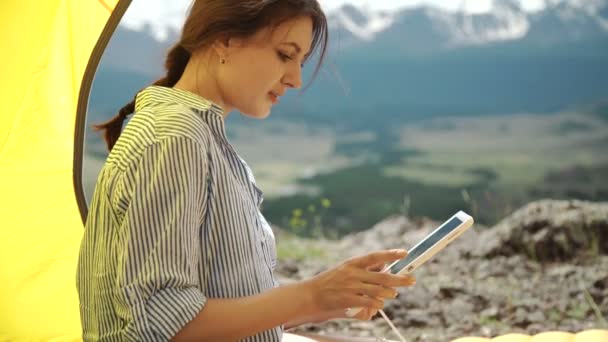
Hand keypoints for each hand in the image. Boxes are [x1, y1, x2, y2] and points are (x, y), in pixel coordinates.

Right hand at [300, 249, 415, 317]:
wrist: (310, 295)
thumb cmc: (330, 282)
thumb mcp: (345, 270)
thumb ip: (364, 269)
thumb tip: (385, 266)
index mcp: (352, 263)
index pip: (375, 256)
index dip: (391, 254)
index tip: (404, 253)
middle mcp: (353, 273)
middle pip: (382, 276)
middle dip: (400, 279)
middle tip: (411, 280)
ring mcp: (351, 287)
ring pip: (379, 291)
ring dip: (389, 294)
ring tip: (392, 294)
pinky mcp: (349, 300)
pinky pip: (370, 303)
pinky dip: (377, 305)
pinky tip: (378, 305)